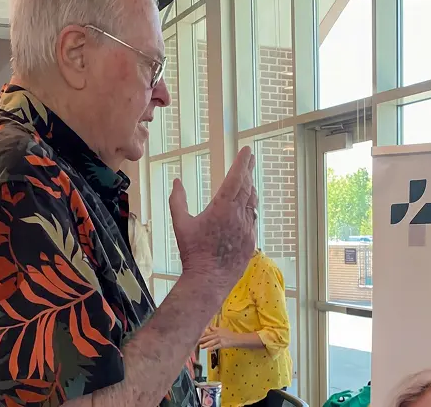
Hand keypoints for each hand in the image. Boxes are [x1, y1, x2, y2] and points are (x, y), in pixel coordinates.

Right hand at [169, 146, 257, 279]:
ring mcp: (248, 227)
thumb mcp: (180, 223)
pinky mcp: (252, 240)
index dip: (242, 163)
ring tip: (248, 180)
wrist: (209, 279)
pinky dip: (250, 208)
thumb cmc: (192, 252)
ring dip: (250, 189)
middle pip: (247, 187)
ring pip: (252, 202)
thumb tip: (176, 182)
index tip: (247, 151)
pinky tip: (247, 207)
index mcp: (222, 207)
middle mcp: (239, 215)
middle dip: (248, 171)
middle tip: (250, 159)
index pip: (236, 178)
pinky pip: (253, 219)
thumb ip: (178, 200)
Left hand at [199, 326, 234, 350]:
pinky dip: (212, 348)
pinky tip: (208, 350)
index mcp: (216, 331)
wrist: (235, 338)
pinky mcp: (222, 344)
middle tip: (196, 342)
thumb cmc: (228, 334)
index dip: (202, 335)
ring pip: (211, 342)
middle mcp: (217, 335)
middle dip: (202, 340)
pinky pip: (216, 346)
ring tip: (200, 347)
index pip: (208, 333)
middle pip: (208, 337)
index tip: (197, 336)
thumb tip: (208, 327)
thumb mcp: (221, 329)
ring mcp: (219, 339)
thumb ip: (214, 328)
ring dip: (206, 344)